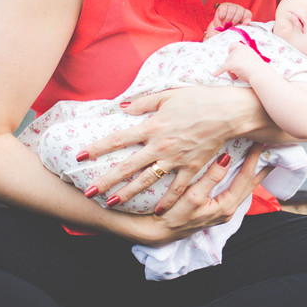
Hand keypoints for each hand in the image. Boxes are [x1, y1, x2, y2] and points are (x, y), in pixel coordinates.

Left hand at [77, 85, 265, 211]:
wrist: (227, 111)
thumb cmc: (198, 99)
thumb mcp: (168, 95)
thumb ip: (143, 102)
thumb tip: (122, 106)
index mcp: (151, 127)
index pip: (117, 140)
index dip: (96, 149)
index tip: (79, 157)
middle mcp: (159, 146)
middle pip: (127, 166)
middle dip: (106, 180)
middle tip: (88, 192)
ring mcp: (175, 159)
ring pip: (147, 180)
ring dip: (128, 193)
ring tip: (112, 204)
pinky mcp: (191, 167)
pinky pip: (177, 188)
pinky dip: (167, 200)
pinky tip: (157, 211)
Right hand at [124, 146, 271, 246]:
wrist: (159, 232)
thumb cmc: (173, 214)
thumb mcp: (192, 196)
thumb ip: (211, 178)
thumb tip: (226, 159)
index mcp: (226, 206)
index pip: (245, 178)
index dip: (253, 160)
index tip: (260, 143)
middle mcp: (228, 209)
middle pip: (250, 184)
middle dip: (260, 167)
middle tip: (270, 149)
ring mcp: (223, 210)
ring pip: (243, 187)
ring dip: (253, 173)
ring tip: (262, 159)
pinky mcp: (216, 208)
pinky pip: (234, 190)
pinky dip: (241, 178)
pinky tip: (242, 171)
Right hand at [208, 3, 252, 36]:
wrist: (218, 30)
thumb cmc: (229, 30)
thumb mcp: (237, 30)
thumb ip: (243, 26)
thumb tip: (248, 21)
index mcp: (245, 14)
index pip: (248, 14)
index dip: (243, 20)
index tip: (239, 25)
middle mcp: (239, 8)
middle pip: (240, 13)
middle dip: (234, 21)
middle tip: (230, 26)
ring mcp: (231, 6)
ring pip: (232, 11)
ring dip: (227, 20)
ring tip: (225, 24)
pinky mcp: (223, 6)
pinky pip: (224, 10)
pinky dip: (222, 16)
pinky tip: (221, 19)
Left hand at [215, 41, 266, 82]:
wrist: (260, 73)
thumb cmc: (259, 68)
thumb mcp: (253, 58)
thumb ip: (245, 57)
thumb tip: (239, 62)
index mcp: (244, 47)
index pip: (233, 46)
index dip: (231, 52)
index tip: (232, 58)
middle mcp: (238, 50)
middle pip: (229, 57)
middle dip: (232, 66)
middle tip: (239, 72)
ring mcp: (234, 56)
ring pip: (227, 64)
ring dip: (231, 71)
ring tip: (238, 76)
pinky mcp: (230, 64)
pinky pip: (222, 68)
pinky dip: (218, 72)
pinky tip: (215, 75)